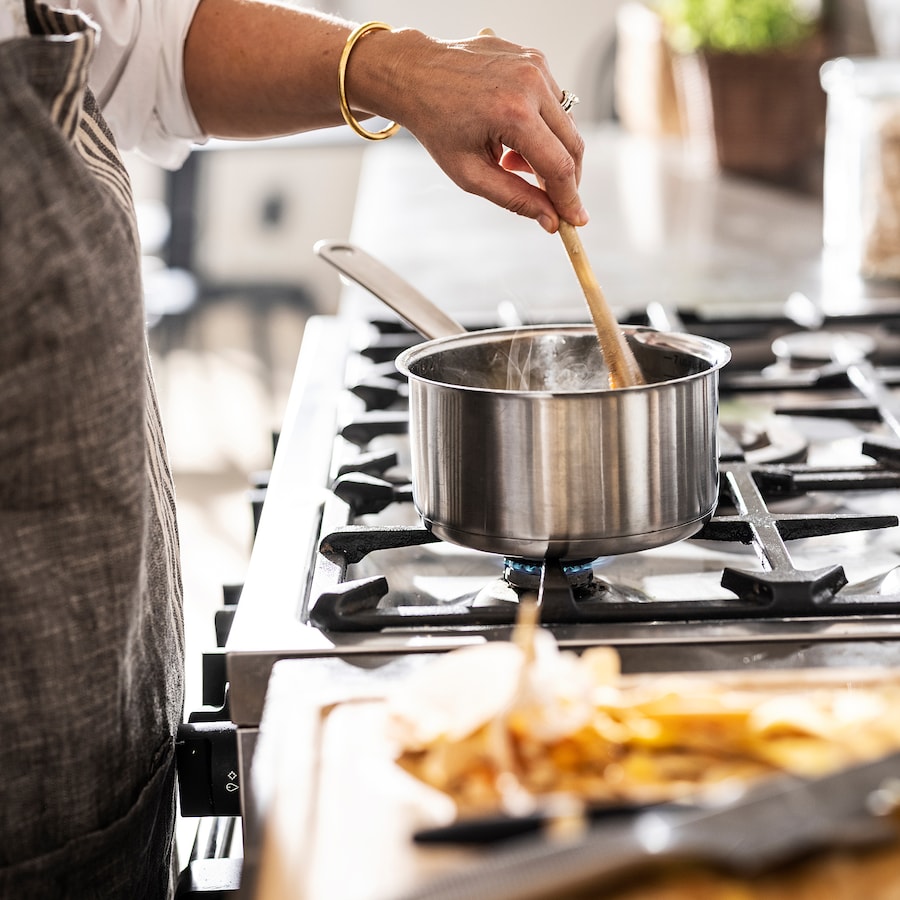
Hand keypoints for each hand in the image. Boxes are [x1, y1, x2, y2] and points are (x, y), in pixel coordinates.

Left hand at [348, 29, 587, 233]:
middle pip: (573, 145)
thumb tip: (551, 220)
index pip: (559, 166)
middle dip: (566, 179)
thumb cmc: (437, 125)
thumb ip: (515, 199)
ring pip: (566, 125)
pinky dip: (542, 126)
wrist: (415, 74)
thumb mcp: (470, 174)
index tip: (577, 220)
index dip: (570, 198)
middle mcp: (531, 83)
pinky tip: (511, 133)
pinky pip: (554, 103)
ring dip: (549, 151)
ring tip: (510, 159)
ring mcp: (535, 65)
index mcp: (514, 112)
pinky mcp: (535, 58)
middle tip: (548, 198)